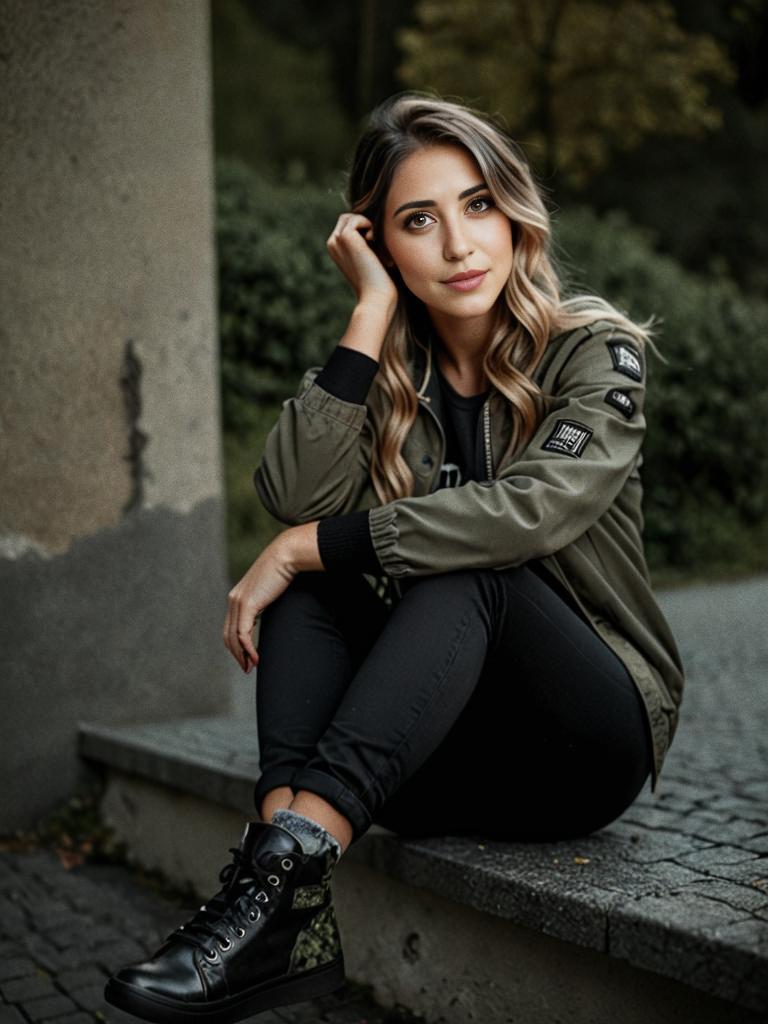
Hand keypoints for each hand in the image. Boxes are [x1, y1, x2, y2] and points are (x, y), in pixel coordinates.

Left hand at [222, 535, 295, 672]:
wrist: (286, 555)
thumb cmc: (285, 569)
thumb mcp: (271, 589)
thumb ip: (266, 600)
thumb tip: (271, 610)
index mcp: (238, 596)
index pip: (230, 627)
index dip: (236, 646)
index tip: (247, 658)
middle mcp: (234, 599)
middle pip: (228, 635)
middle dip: (237, 655)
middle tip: (247, 669)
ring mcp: (238, 602)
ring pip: (233, 638)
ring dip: (242, 656)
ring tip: (251, 667)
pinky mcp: (247, 604)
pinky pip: (243, 634)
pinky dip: (248, 649)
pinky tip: (256, 658)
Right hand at [326, 212, 397, 310]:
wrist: (376, 296)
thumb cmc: (379, 281)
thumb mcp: (371, 257)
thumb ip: (368, 241)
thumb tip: (376, 226)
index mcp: (336, 249)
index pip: (347, 224)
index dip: (363, 228)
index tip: (375, 246)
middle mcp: (333, 243)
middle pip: (347, 217)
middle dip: (363, 224)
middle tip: (376, 243)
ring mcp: (336, 240)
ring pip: (352, 216)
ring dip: (367, 225)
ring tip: (375, 244)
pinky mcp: (345, 237)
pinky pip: (357, 218)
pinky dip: (369, 225)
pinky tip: (373, 241)